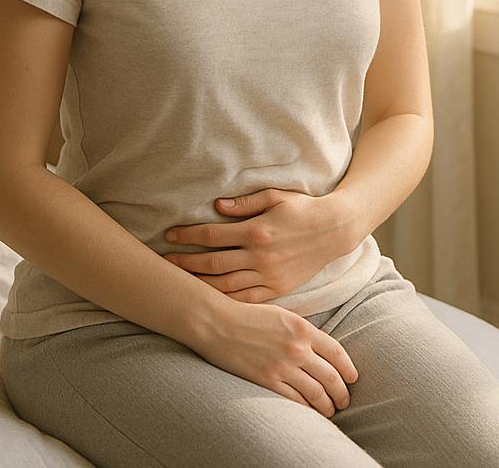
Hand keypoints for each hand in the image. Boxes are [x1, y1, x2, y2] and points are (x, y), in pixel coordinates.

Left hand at [162, 189, 349, 302]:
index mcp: (257, 231)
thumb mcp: (276, 196)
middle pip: (212, 263)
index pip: (212, 234)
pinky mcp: (277, 289)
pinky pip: (245, 300)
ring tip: (179, 282)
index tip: (169, 235)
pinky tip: (210, 299)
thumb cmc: (303, 208)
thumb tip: (216, 206)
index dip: (187, 235)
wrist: (334, 230)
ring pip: (225, 286)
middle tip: (164, 262)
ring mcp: (268, 276)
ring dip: (200, 284)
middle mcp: (260, 257)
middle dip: (185, 262)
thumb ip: (245, 202)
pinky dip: (225, 301)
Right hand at [189, 300, 358, 418]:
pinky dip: (306, 409)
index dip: (348, 369)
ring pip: (316, 393)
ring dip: (327, 405)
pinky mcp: (266, 381)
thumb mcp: (283, 316)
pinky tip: (310, 412)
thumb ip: (303, 332)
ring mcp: (282, 367)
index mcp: (303, 328)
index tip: (352, 378)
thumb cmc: (249, 316)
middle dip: (341, 393)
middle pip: (331, 377)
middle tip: (344, 400)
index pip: (337, 352)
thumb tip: (321, 350)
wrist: (219, 323)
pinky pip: (294, 401)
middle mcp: (297, 348)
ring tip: (330, 410)